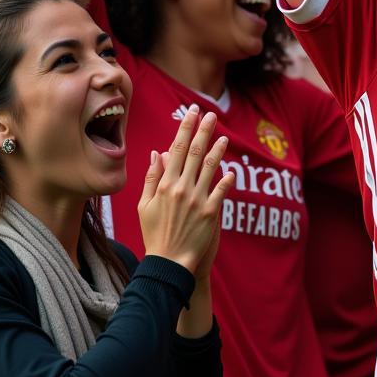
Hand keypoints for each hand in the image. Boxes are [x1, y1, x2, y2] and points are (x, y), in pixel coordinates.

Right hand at [138, 105, 233, 274]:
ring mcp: (197, 200)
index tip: (192, 112)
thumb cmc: (155, 234)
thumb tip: (158, 152)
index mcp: (165, 184)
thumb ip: (152, 177)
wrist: (167, 263)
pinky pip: (221, 191)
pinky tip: (232, 170)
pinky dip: (227, 180)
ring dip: (218, 150)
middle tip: (210, 114)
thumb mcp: (145, 205)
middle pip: (195, 153)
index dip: (186, 128)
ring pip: (210, 168)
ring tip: (224, 136)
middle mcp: (181, 188)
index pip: (177, 149)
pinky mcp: (210, 213)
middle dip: (203, 130)